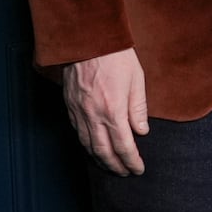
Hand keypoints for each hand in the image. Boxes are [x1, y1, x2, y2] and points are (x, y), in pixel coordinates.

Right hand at [62, 47, 148, 174]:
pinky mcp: (70, 106)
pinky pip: (78, 133)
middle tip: (126, 173)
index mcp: (113, 110)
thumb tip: (141, 131)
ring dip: (100, 160)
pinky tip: (94, 148)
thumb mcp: (136, 79)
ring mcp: (79, 112)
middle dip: (115, 166)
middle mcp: (94, 115)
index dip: (132, 161)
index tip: (138, 169)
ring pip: (88, 145)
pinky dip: (87, 146)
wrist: (87, 38)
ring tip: (111, 166)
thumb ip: (138, 108)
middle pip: (104, 152)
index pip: (124, 146)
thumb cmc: (116, 55)